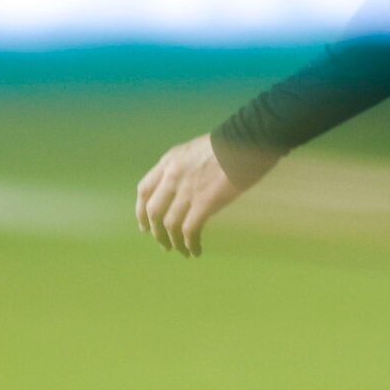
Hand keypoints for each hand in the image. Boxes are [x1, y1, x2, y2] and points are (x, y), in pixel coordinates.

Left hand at [135, 134, 248, 256]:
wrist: (247, 139)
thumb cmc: (228, 143)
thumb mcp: (194, 150)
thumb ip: (183, 167)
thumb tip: (182, 187)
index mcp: (169, 161)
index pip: (144, 190)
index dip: (141, 211)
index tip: (145, 225)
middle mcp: (172, 176)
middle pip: (153, 211)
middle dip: (155, 232)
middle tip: (163, 243)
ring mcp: (187, 190)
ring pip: (169, 225)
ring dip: (173, 242)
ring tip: (181, 251)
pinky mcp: (204, 202)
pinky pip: (189, 230)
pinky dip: (190, 244)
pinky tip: (195, 250)